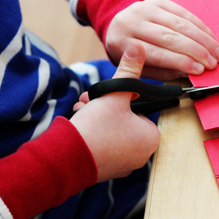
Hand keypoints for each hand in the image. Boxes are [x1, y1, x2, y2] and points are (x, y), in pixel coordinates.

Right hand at [71, 42, 159, 181]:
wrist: (67, 158)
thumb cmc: (96, 127)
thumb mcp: (115, 94)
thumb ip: (129, 71)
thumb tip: (139, 48)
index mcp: (151, 138)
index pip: (142, 110)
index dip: (123, 99)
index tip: (107, 95)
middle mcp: (142, 155)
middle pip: (126, 121)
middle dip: (106, 107)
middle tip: (89, 100)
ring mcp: (125, 165)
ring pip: (113, 132)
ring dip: (97, 117)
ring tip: (81, 110)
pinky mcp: (108, 170)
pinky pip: (104, 146)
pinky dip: (94, 134)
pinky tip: (79, 126)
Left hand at [105, 0, 218, 80]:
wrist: (119, 24)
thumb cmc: (131, 53)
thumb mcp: (139, 67)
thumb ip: (162, 71)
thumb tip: (189, 73)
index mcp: (122, 43)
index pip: (156, 53)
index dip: (181, 61)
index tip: (199, 70)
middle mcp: (132, 22)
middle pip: (170, 37)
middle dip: (196, 51)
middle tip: (212, 63)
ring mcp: (144, 8)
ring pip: (180, 24)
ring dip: (203, 40)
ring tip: (217, 54)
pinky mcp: (157, 1)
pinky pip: (183, 13)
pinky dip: (201, 27)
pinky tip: (211, 39)